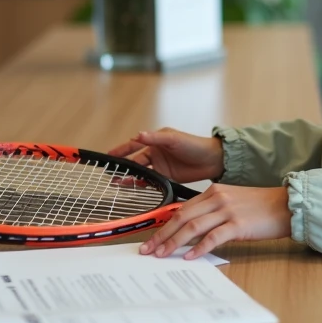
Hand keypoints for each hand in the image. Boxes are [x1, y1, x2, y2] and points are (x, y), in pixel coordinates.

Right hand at [107, 127, 224, 183]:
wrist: (212, 160)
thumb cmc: (195, 145)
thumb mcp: (174, 139)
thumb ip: (156, 138)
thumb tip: (138, 134)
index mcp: (156, 140)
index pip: (134, 144)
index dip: (121, 150)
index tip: (108, 155)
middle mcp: (156, 152)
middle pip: (136, 160)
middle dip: (123, 166)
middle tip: (110, 174)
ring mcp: (161, 165)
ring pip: (141, 172)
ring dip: (130, 177)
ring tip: (118, 183)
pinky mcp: (167, 177)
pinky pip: (151, 181)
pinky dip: (142, 184)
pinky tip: (134, 188)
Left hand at [139, 184, 291, 259]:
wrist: (285, 205)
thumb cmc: (260, 207)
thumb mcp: (232, 202)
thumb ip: (212, 210)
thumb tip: (191, 230)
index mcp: (214, 191)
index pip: (182, 209)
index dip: (164, 225)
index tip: (152, 239)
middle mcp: (218, 198)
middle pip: (182, 217)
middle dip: (162, 235)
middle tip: (148, 250)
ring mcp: (227, 210)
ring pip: (193, 227)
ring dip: (174, 242)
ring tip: (162, 255)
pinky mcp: (238, 224)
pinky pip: (213, 237)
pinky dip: (199, 248)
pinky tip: (190, 257)